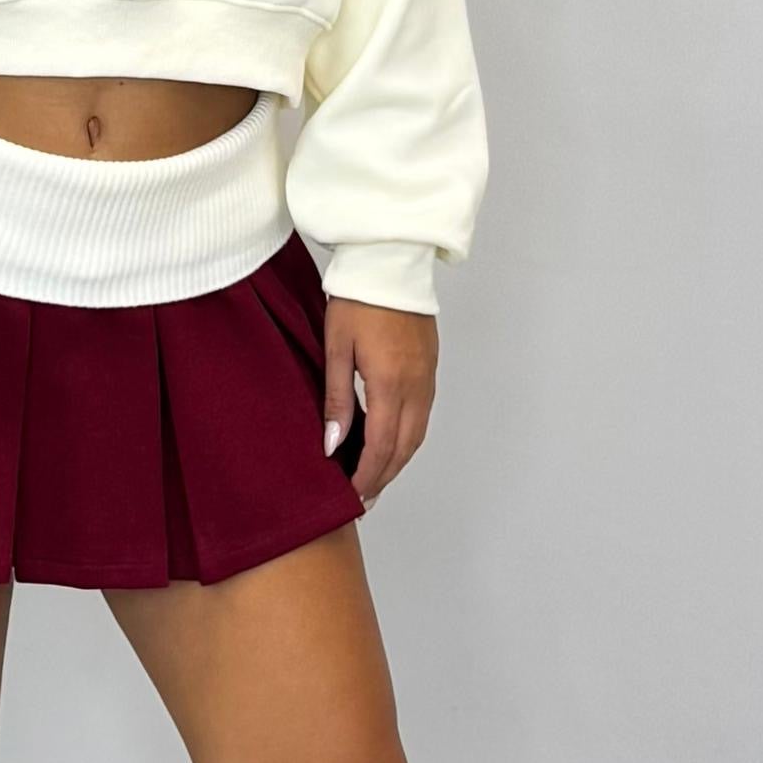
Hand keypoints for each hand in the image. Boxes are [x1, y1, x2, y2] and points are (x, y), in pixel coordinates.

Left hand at [322, 301, 438, 504]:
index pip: (381, 446)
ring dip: (397, 460)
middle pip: (404, 448)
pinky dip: (407, 438)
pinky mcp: (430, 367)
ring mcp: (427, 377)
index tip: (352, 496)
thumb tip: (332, 444)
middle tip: (363, 499)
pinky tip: (390, 443)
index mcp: (390, 383)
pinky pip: (422, 415)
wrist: (390, 263)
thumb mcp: (336, 349)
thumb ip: (337, 399)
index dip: (367, 476)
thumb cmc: (357, 299)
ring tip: (375, 478)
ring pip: (417, 435)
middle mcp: (416, 386)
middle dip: (383, 476)